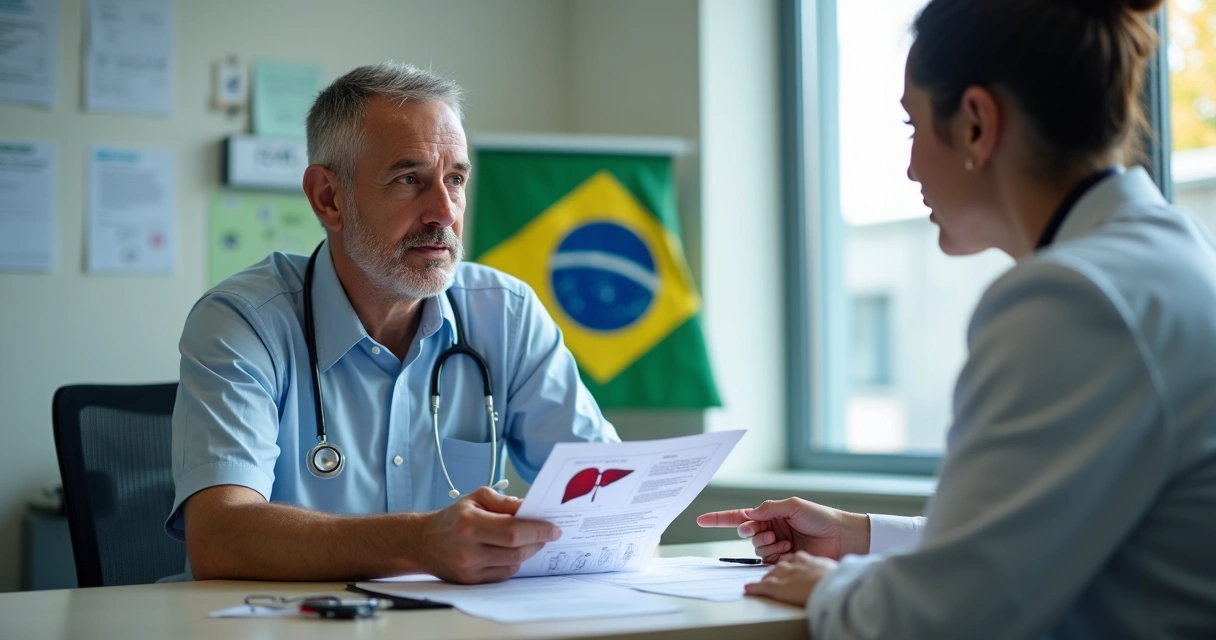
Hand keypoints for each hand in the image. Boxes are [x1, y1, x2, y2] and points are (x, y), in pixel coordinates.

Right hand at [415, 487, 560, 583]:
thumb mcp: (476, 498)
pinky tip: (513, 551)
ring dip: (528, 552)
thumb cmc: (452, 518)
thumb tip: (530, 508)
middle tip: (549, 533)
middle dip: (538, 541)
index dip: (537, 530)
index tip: (554, 528)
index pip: (512, 531)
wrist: (423, 542)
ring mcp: (469, 569)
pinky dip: (514, 562)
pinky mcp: (471, 582)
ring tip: (533, 540)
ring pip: (513, 564)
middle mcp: (469, 550)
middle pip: (516, 551)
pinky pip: (503, 574)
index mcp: (470, 525)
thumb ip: (504, 502)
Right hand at [696, 497, 868, 561]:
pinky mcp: (783, 559)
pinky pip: (767, 560)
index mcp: (769, 515)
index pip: (739, 516)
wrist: (840, 537)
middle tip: (766, 531)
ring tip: (783, 540)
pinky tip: (787, 548)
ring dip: (766, 543)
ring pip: (756, 548)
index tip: (701, 519)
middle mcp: (770, 529)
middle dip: (752, 531)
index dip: (719, 518)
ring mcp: (776, 545)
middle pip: (746, 533)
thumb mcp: (793, 505)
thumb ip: (768, 508)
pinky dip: (774, 553)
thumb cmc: (820, 517)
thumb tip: (750, 513)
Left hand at [744, 551, 837, 605]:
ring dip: (767, 577)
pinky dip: (754, 588)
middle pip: (779, 564)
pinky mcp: (779, 587)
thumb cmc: (838, 577)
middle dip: (776, 569)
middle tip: (775, 576)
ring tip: (764, 582)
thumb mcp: (829, 567)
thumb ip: (822, 567)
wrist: (836, 584)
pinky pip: (763, 587)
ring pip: (770, 574)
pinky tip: (748, 589)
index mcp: (805, 559)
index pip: (792, 559)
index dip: (789, 563)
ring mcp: (785, 574)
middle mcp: (793, 565)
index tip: (789, 567)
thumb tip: (827, 571)